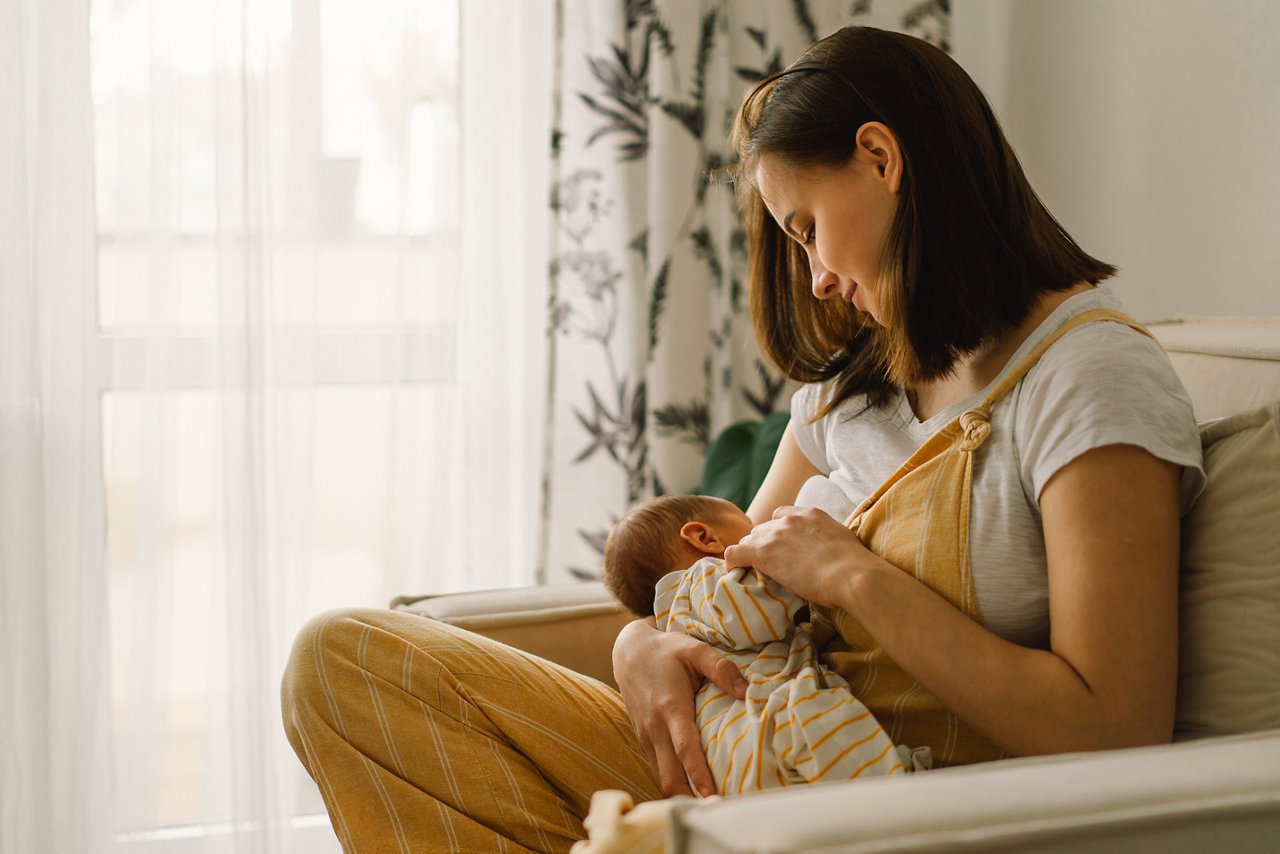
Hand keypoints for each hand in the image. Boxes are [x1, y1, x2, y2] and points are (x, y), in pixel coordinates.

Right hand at [612, 618, 746, 797]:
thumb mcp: (694, 649)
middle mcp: (655, 727)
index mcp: (670, 707)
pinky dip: (672, 783)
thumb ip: (721, 668)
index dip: (698, 774)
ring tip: (705, 809)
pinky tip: (690, 792)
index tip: (713, 795)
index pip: (685, 748)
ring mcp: (646, 735)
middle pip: (669, 774)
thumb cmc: (666, 650)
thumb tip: (746, 691)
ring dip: (680, 794)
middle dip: (689, 797)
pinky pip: (657, 769)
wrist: (628, 651)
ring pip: (660, 776)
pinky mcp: (643, 739)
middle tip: (714, 812)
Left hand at [723, 505, 867, 607]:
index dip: (777, 533)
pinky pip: (735, 552)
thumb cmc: (855, 568)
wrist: (851, 575)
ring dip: (751, 554)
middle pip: (763, 529)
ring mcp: (775, 534)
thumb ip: (827, 541)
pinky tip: (735, 573)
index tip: (780, 548)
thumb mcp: (841, 543)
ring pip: (749, 540)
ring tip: (753, 572)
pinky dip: (732, 562)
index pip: (781, 516)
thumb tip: (827, 555)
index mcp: (810, 514)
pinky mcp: (762, 552)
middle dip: (763, 544)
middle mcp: (790, 519)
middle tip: (769, 565)